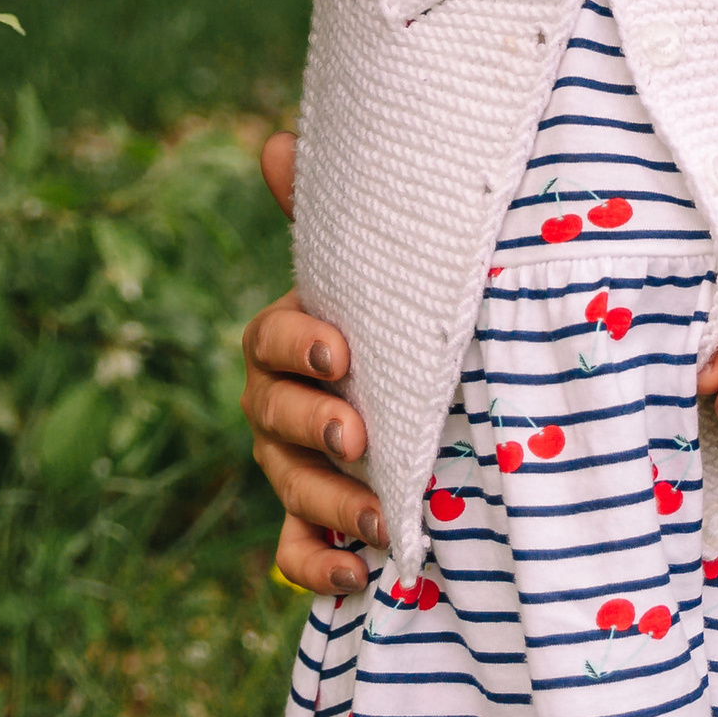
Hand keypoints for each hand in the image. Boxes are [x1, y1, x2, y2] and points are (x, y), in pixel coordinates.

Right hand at [242, 129, 375, 595]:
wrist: (449, 397)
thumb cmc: (403, 321)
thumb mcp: (381, 270)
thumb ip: (332, 217)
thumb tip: (277, 138)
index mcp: (292, 340)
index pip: (268, 341)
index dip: (297, 347)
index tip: (342, 351)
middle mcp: (282, 406)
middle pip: (273, 418)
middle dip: (315, 427)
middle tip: (362, 435)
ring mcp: (295, 468)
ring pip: (287, 486)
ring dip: (329, 502)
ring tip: (381, 516)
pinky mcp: (317, 527)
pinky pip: (297, 558)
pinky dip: (318, 570)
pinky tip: (357, 578)